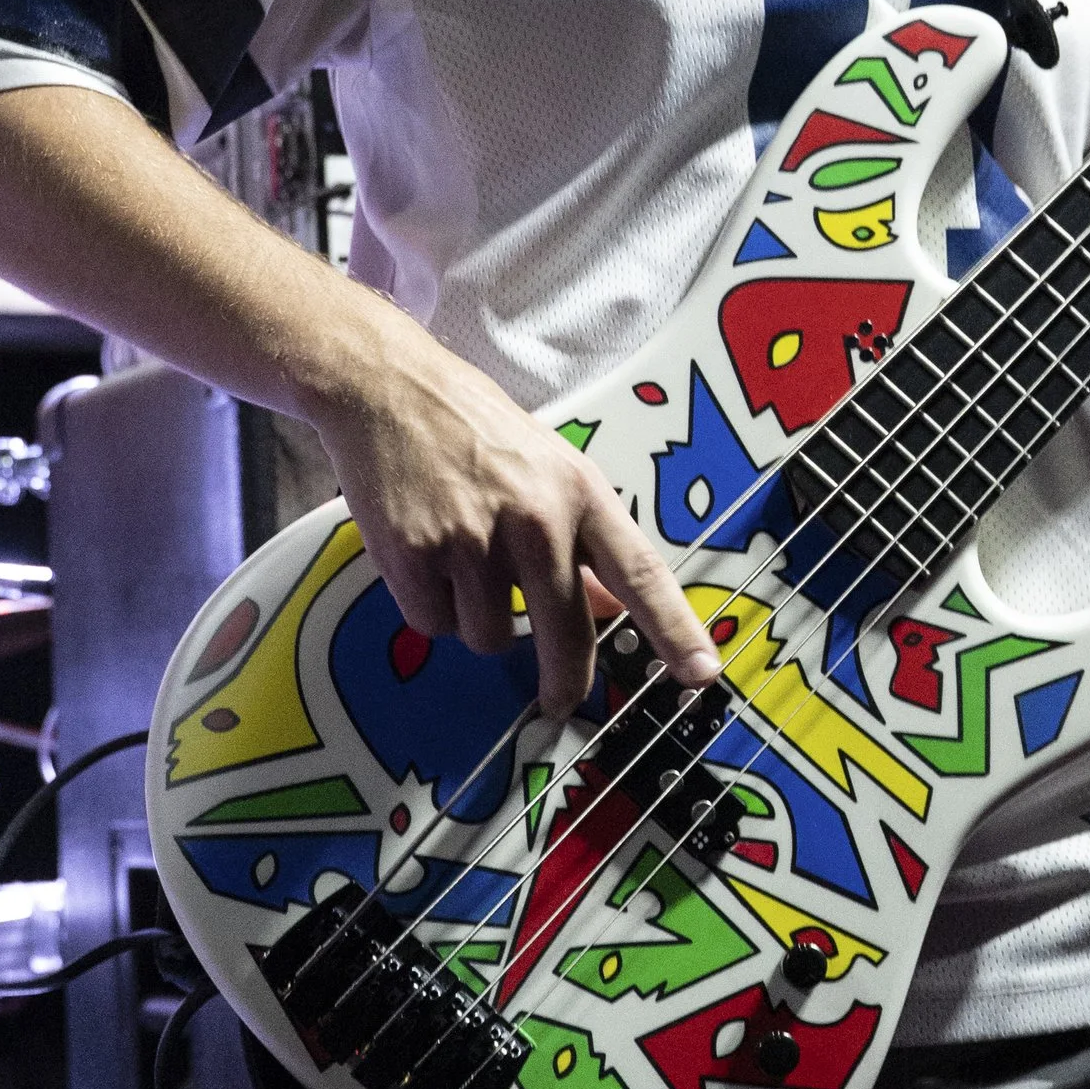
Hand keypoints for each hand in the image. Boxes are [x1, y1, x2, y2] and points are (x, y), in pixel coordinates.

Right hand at [298, 316, 718, 704]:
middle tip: (559, 700)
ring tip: (458, 559)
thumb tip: (607, 604)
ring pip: (490, 638)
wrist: (386, 388)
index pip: (640, 573)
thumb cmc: (473, 427)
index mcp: (580, 494)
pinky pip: (435, 625)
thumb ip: (580, 537)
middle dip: (565, 680)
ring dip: (476, 620)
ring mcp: (473, 539)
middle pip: (566, 634)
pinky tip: (422, 556)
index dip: (674, 628)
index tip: (702, 672)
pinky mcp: (415, 556)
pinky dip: (429, 606)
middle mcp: (535, 519)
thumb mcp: (548, 467)